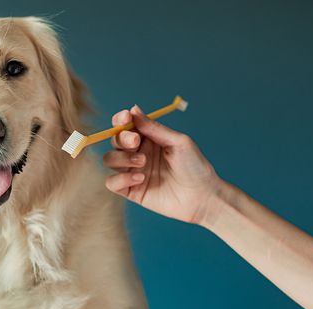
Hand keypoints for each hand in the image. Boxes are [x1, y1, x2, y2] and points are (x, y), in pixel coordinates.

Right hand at [103, 105, 221, 223]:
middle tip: (136, 143)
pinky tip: (140, 179)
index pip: (125, 125)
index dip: (120, 120)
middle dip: (122, 139)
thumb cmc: (195, 166)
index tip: (126, 118)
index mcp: (148, 138)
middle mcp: (137, 153)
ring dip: (121, 158)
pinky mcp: (131, 190)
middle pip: (114, 140)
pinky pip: (111, 182)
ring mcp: (132, 172)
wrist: (202, 196)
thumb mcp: (178, 142)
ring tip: (142, 163)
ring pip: (109, 159)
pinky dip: (121, 178)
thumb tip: (134, 109)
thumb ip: (154, 128)